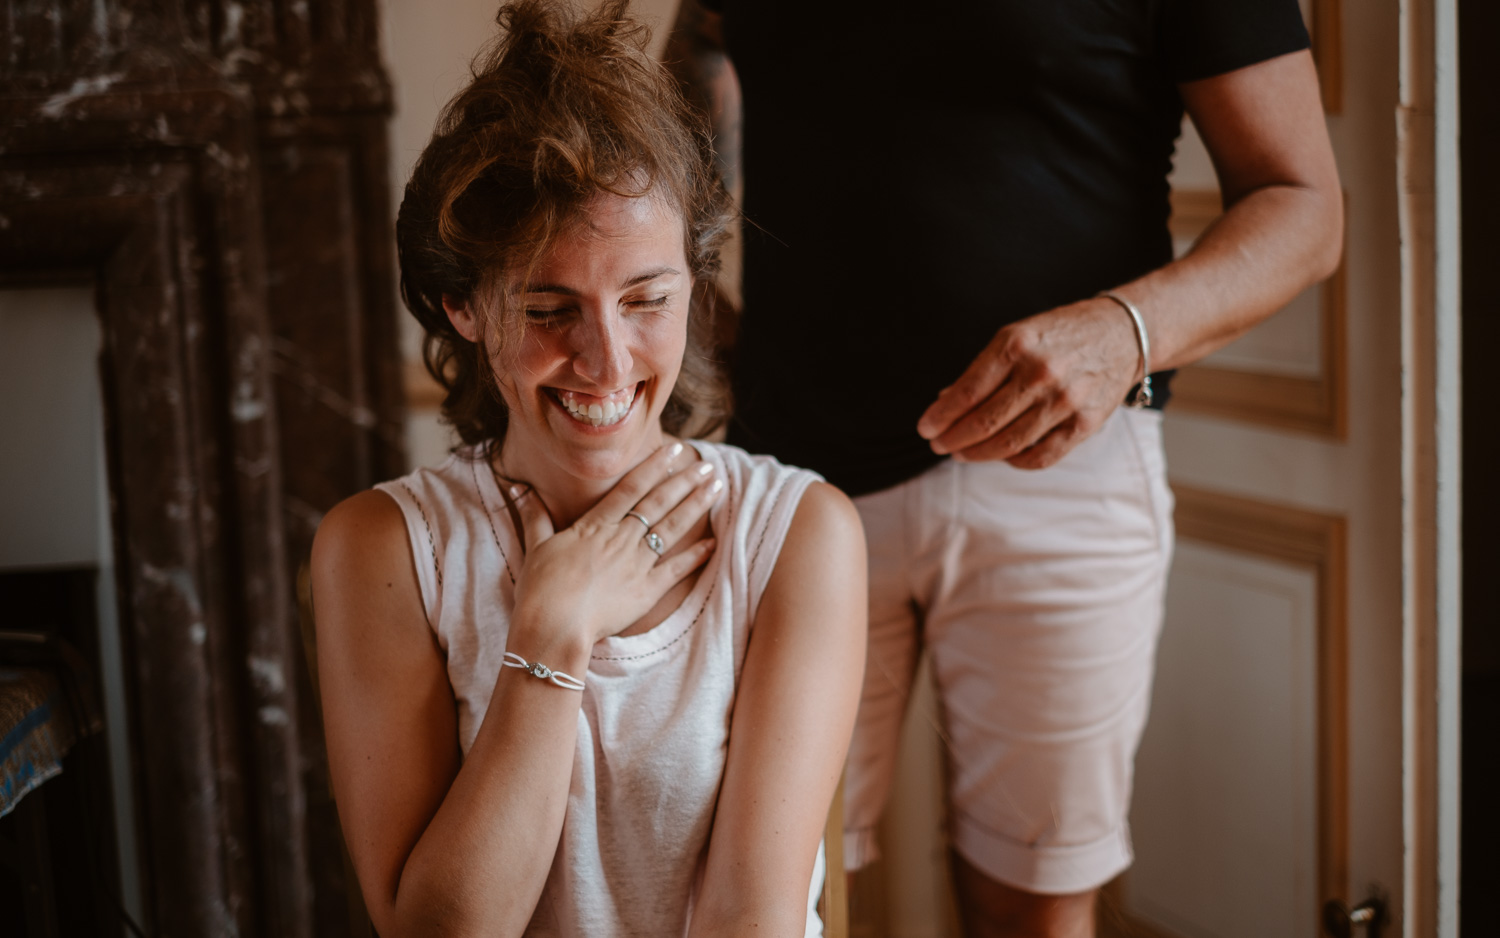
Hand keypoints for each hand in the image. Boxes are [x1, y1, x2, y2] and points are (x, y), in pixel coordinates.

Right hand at [509, 442, 722, 645]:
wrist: (555, 626)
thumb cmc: (541, 589)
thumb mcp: (535, 547)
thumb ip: (535, 516)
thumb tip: (519, 490)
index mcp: (595, 525)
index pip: (631, 488)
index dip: (655, 467)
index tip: (674, 451)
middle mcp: (621, 539)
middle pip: (659, 503)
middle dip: (685, 482)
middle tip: (706, 466)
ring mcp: (637, 564)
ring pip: (672, 528)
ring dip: (696, 506)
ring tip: (716, 488)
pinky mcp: (647, 592)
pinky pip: (677, 570)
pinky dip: (696, 556)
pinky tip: (713, 542)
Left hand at [915, 297, 1143, 469]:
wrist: (1122, 334)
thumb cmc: (1060, 335)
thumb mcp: (1017, 336)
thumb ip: (982, 370)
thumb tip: (945, 401)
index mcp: (1016, 345)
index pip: (968, 391)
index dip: (941, 415)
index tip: (926, 428)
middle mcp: (1040, 373)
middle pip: (984, 422)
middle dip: (953, 439)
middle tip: (938, 444)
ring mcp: (1065, 400)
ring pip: (1008, 443)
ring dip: (977, 453)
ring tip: (961, 453)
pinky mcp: (1084, 424)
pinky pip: (1040, 457)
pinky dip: (1013, 461)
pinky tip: (1000, 455)